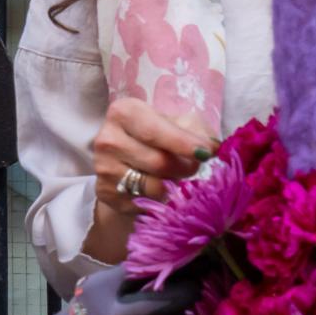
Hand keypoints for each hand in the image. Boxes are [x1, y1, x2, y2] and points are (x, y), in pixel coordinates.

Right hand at [30, 264, 199, 314]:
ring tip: (183, 309)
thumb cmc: (93, 311)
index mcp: (104, 288)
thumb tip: (176, 261)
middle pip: (161, 303)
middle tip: (197, 287)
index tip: (196, 262)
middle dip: (185, 293)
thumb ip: (132, 276)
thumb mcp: (103, 286)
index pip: (146, 271)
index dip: (174, 266)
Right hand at [92, 97, 216, 216]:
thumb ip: (196, 131)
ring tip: (174, 175)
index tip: (205, 153)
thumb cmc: (158, 136)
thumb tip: (212, 147)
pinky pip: (144, 202)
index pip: (154, 131)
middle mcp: (107, 138)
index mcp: (123, 112)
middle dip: (185, 167)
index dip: (182, 143)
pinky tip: (157, 188)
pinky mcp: (105, 192)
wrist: (127, 160)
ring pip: (153, 186)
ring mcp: (103, 168)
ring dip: (173, 185)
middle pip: (158, 162)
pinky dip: (159, 198)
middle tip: (194, 167)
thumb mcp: (177, 123)